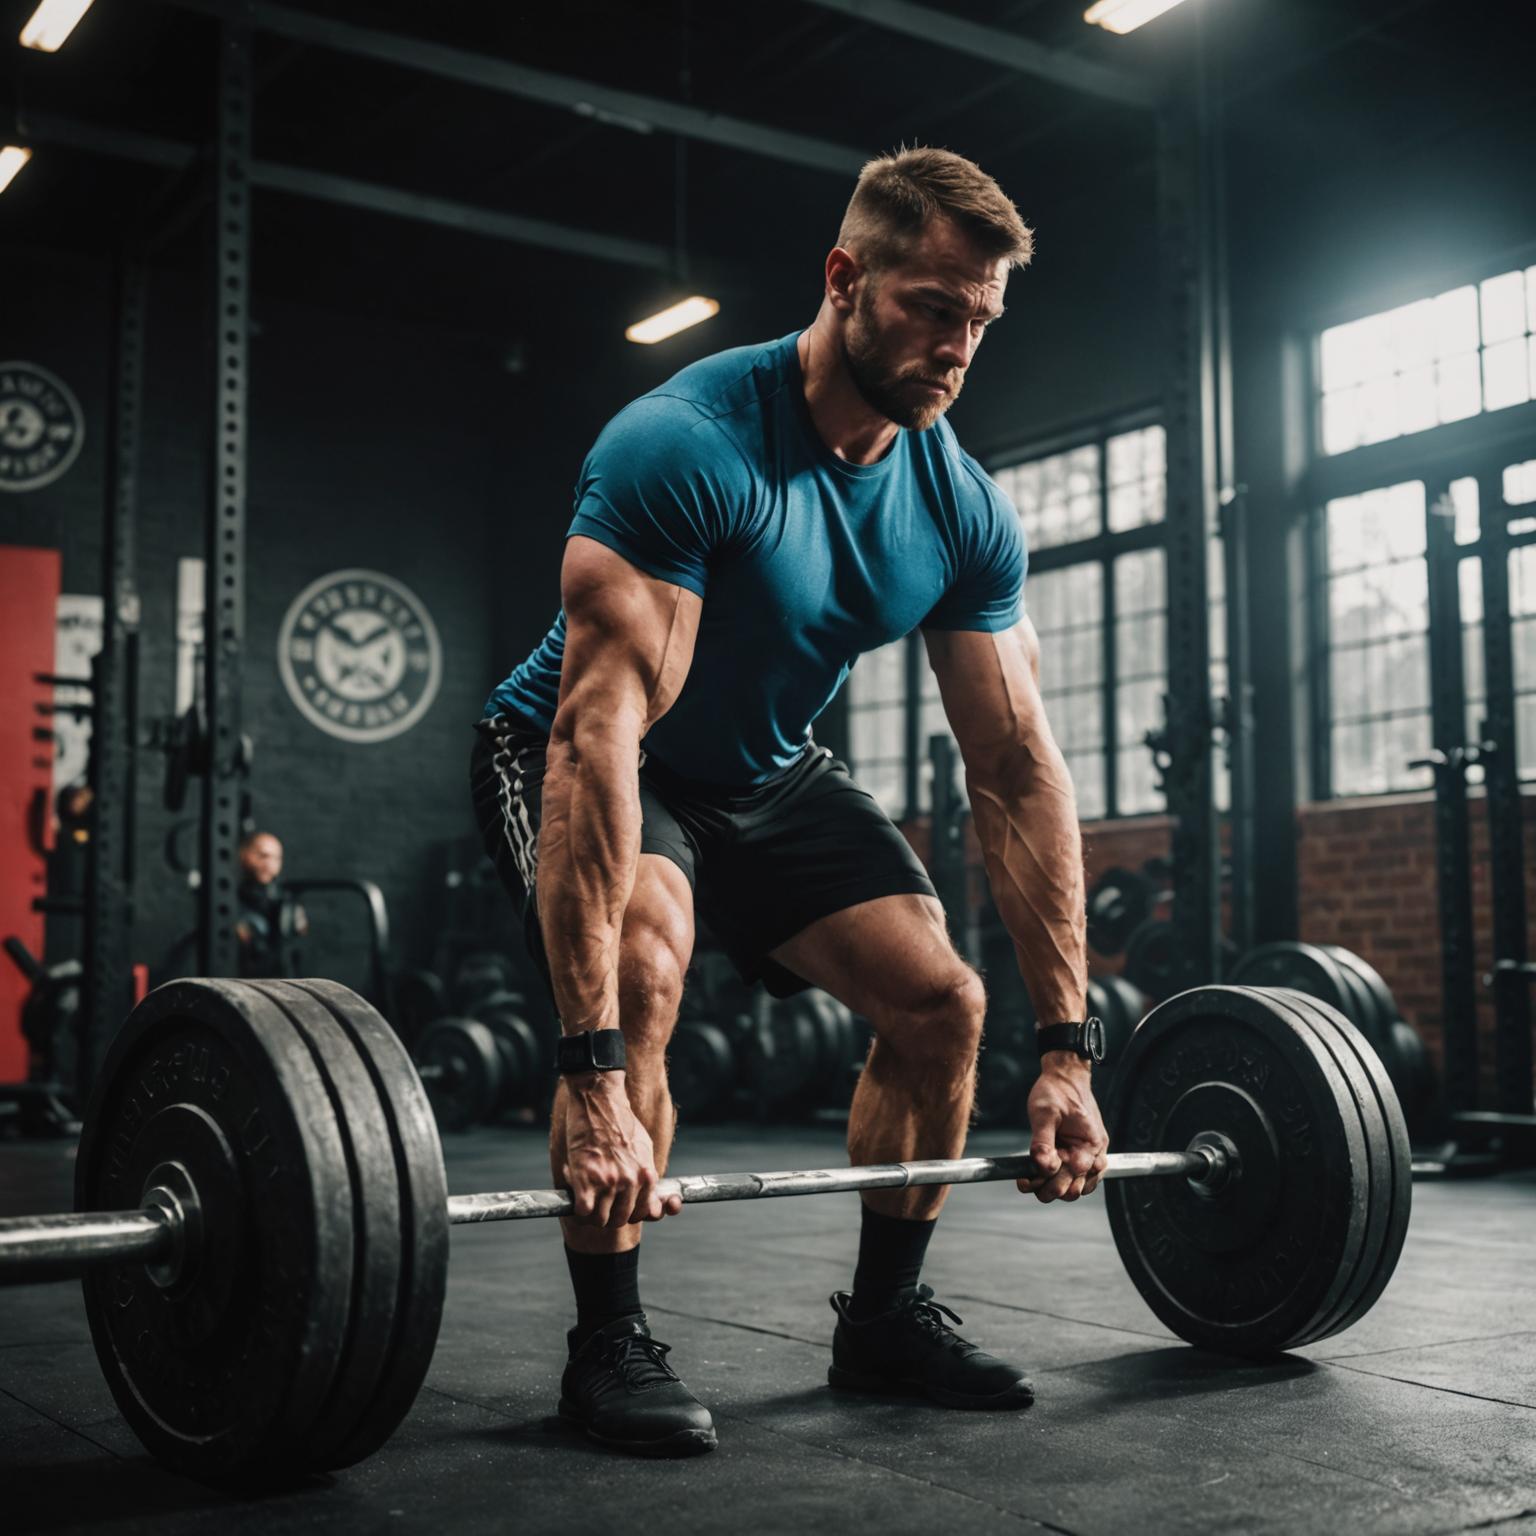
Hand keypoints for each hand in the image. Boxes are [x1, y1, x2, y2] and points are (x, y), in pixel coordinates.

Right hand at [561, 1074, 683, 1227]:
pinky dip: (578, 1210)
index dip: (631, 1214)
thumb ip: (646, 1174)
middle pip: (620, 1220)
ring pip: (600, 1220)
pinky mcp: (587, 1179)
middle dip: (609, 1215)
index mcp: (647, 1174)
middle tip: (599, 1203)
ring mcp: (609, 1182)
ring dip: (592, 1214)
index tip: (621, 1208)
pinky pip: (583, 1212)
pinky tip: (576, 1198)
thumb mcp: (644, 1147)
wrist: (600, 1101)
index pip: (645, 1213)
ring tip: (586, 1201)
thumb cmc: (621, 1122)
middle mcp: (631, 1181)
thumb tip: (649, 1195)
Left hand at [1018, 1054, 1108, 1203]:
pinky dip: (1059, 1180)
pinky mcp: (1080, 1153)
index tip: (1027, 1179)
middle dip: (1050, 1189)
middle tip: (1026, 1183)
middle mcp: (1094, 1153)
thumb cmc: (1057, 1091)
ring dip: (1055, 1187)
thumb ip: (1043, 1141)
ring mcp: (1089, 1155)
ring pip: (1076, 1187)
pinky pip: (1075, 1177)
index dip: (1050, 1180)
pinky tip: (1042, 1174)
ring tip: (1032, 1180)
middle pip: (1075, 1187)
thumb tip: (1041, 1166)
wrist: (1065, 1076)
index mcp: (1090, 1143)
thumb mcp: (1044, 1112)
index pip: (1073, 1173)